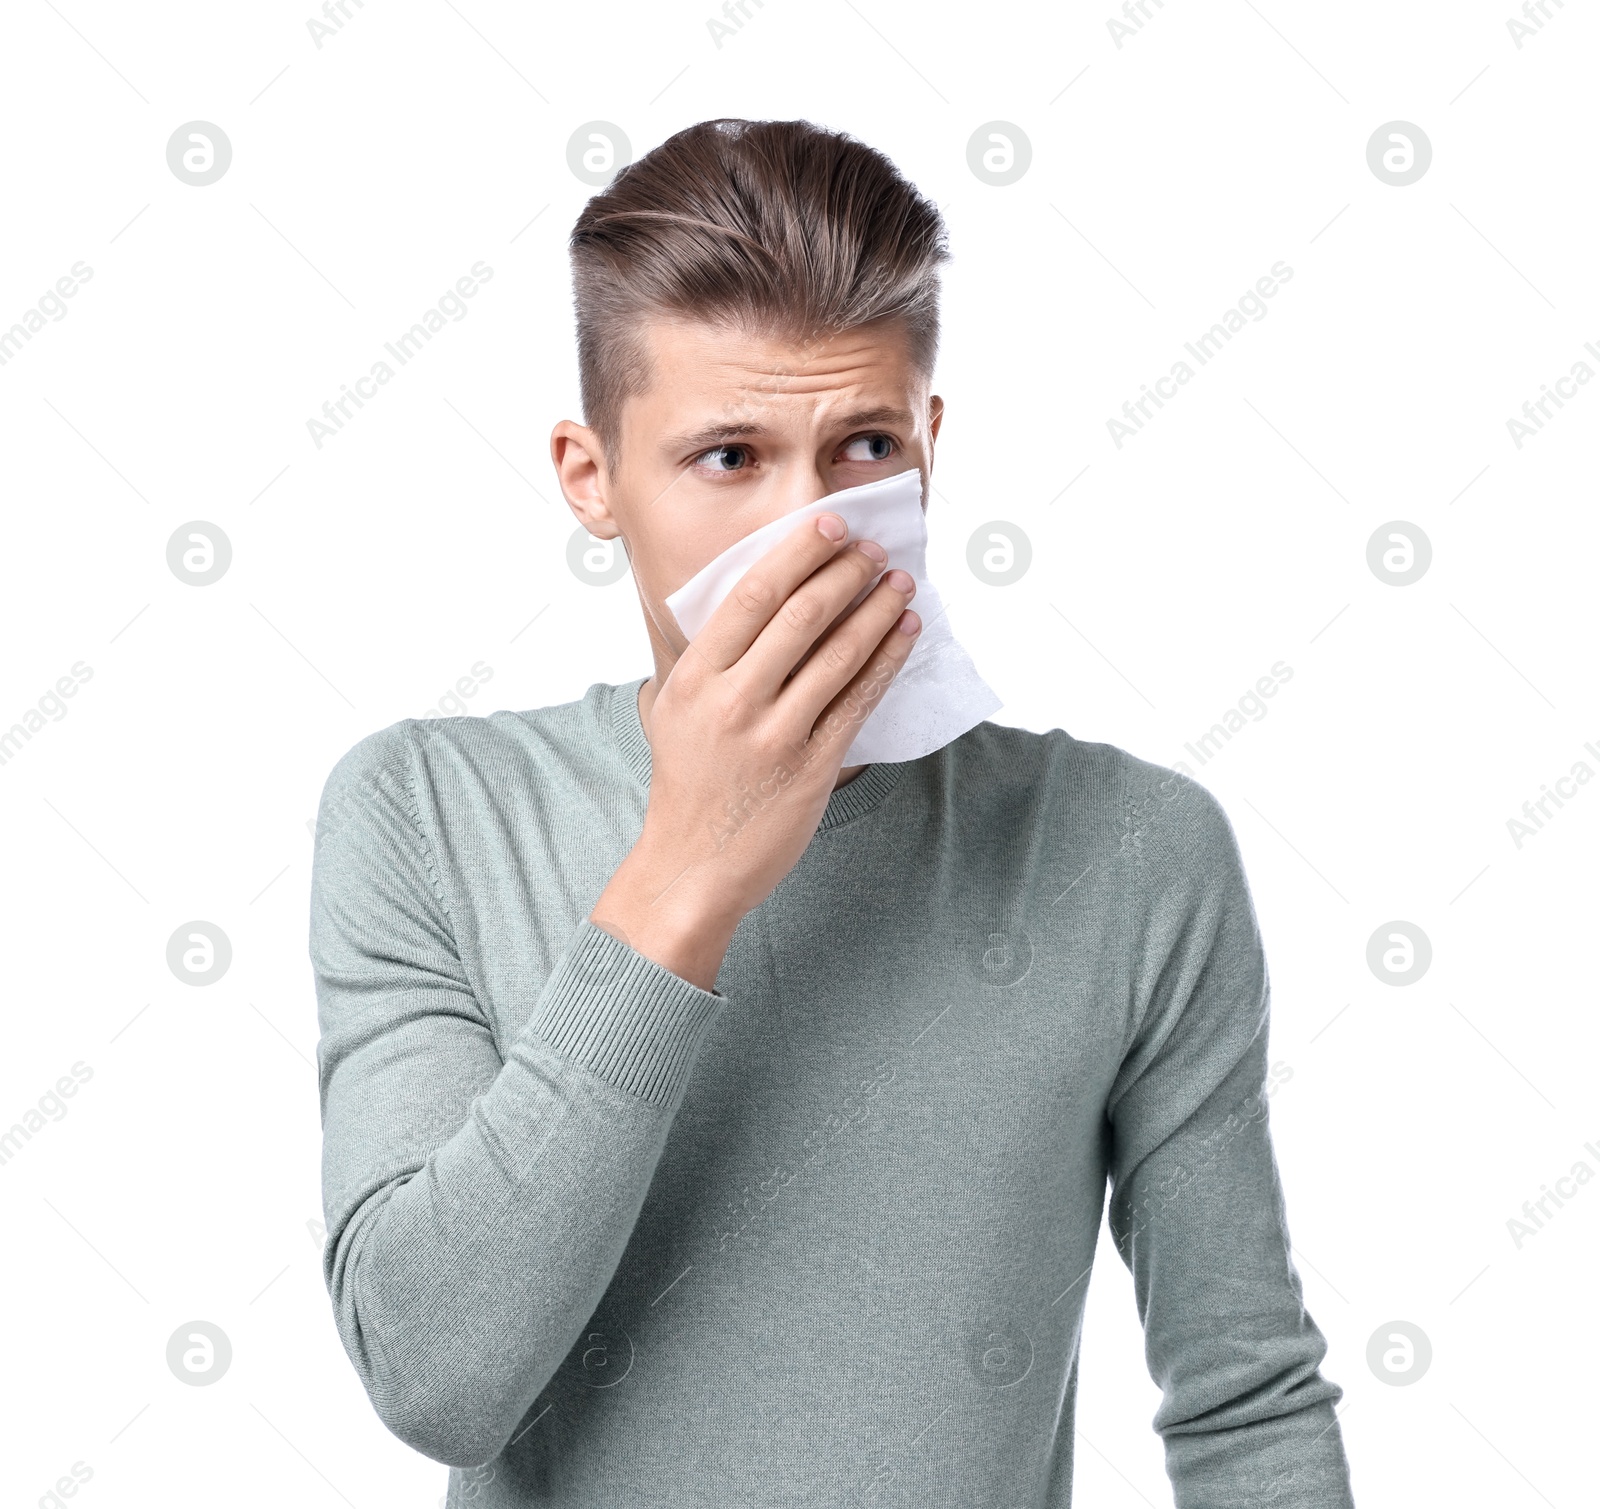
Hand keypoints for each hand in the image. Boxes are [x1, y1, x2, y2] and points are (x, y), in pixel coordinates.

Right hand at [590, 511, 919, 988]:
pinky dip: (887, 659)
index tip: (830, 525)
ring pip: (839, 653)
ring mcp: (776, 736)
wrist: (692, 866)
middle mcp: (733, 702)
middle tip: (874, 549)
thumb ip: (715, 659)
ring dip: (877, 609)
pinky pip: (859, 700)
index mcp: (694, 678)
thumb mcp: (677, 710)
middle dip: (846, 572)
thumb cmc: (689, 784)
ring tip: (901, 582)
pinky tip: (905, 632)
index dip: (798, 553)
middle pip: (801, 615)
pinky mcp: (813, 767)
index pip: (752, 596)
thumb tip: (767, 597)